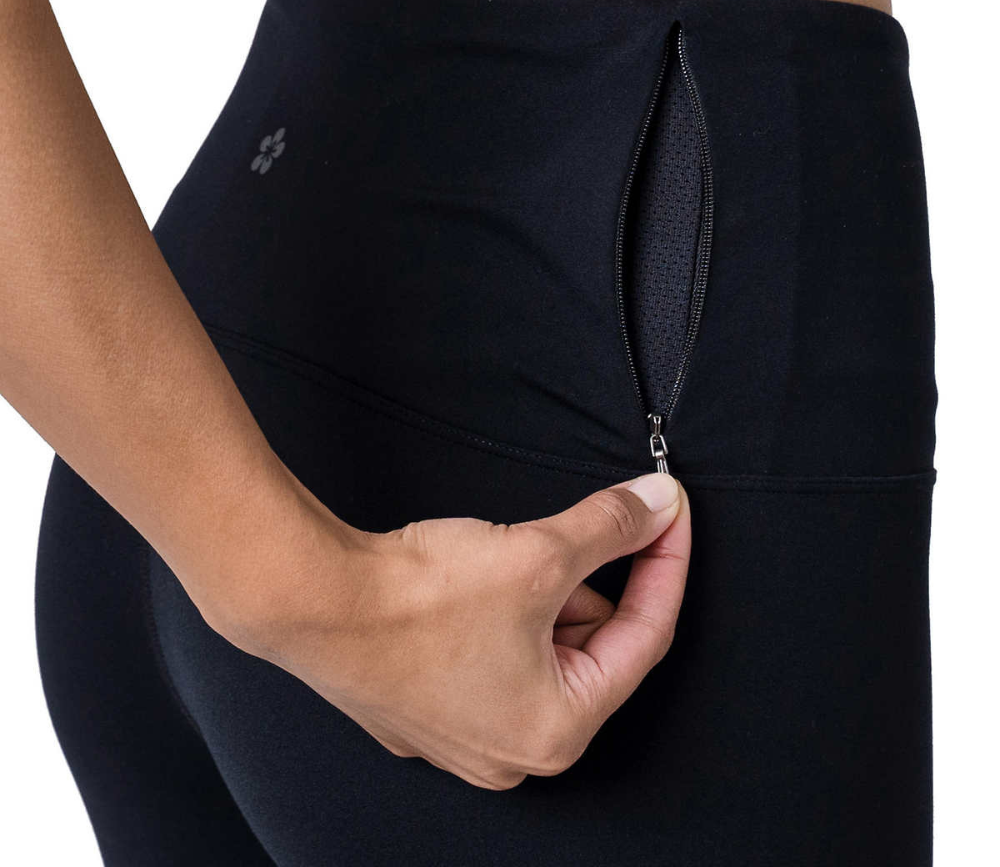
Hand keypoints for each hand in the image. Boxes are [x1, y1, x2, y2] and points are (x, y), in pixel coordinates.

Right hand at [216, 470, 690, 790]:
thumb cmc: (419, 600)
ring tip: (508, 560)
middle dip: (592, 583)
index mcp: (556, 730)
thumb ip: (611, 528)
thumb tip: (657, 506)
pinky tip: (475, 583)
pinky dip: (503, 615)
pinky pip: (495, 657)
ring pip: (541, 650)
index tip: (669, 520)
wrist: (313, 600)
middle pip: (591, 647)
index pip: (645, 638)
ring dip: (543, 597)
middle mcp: (512, 752)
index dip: (665, 566)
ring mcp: (464, 735)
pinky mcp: (429, 709)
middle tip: (575, 536)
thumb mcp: (540, 553)